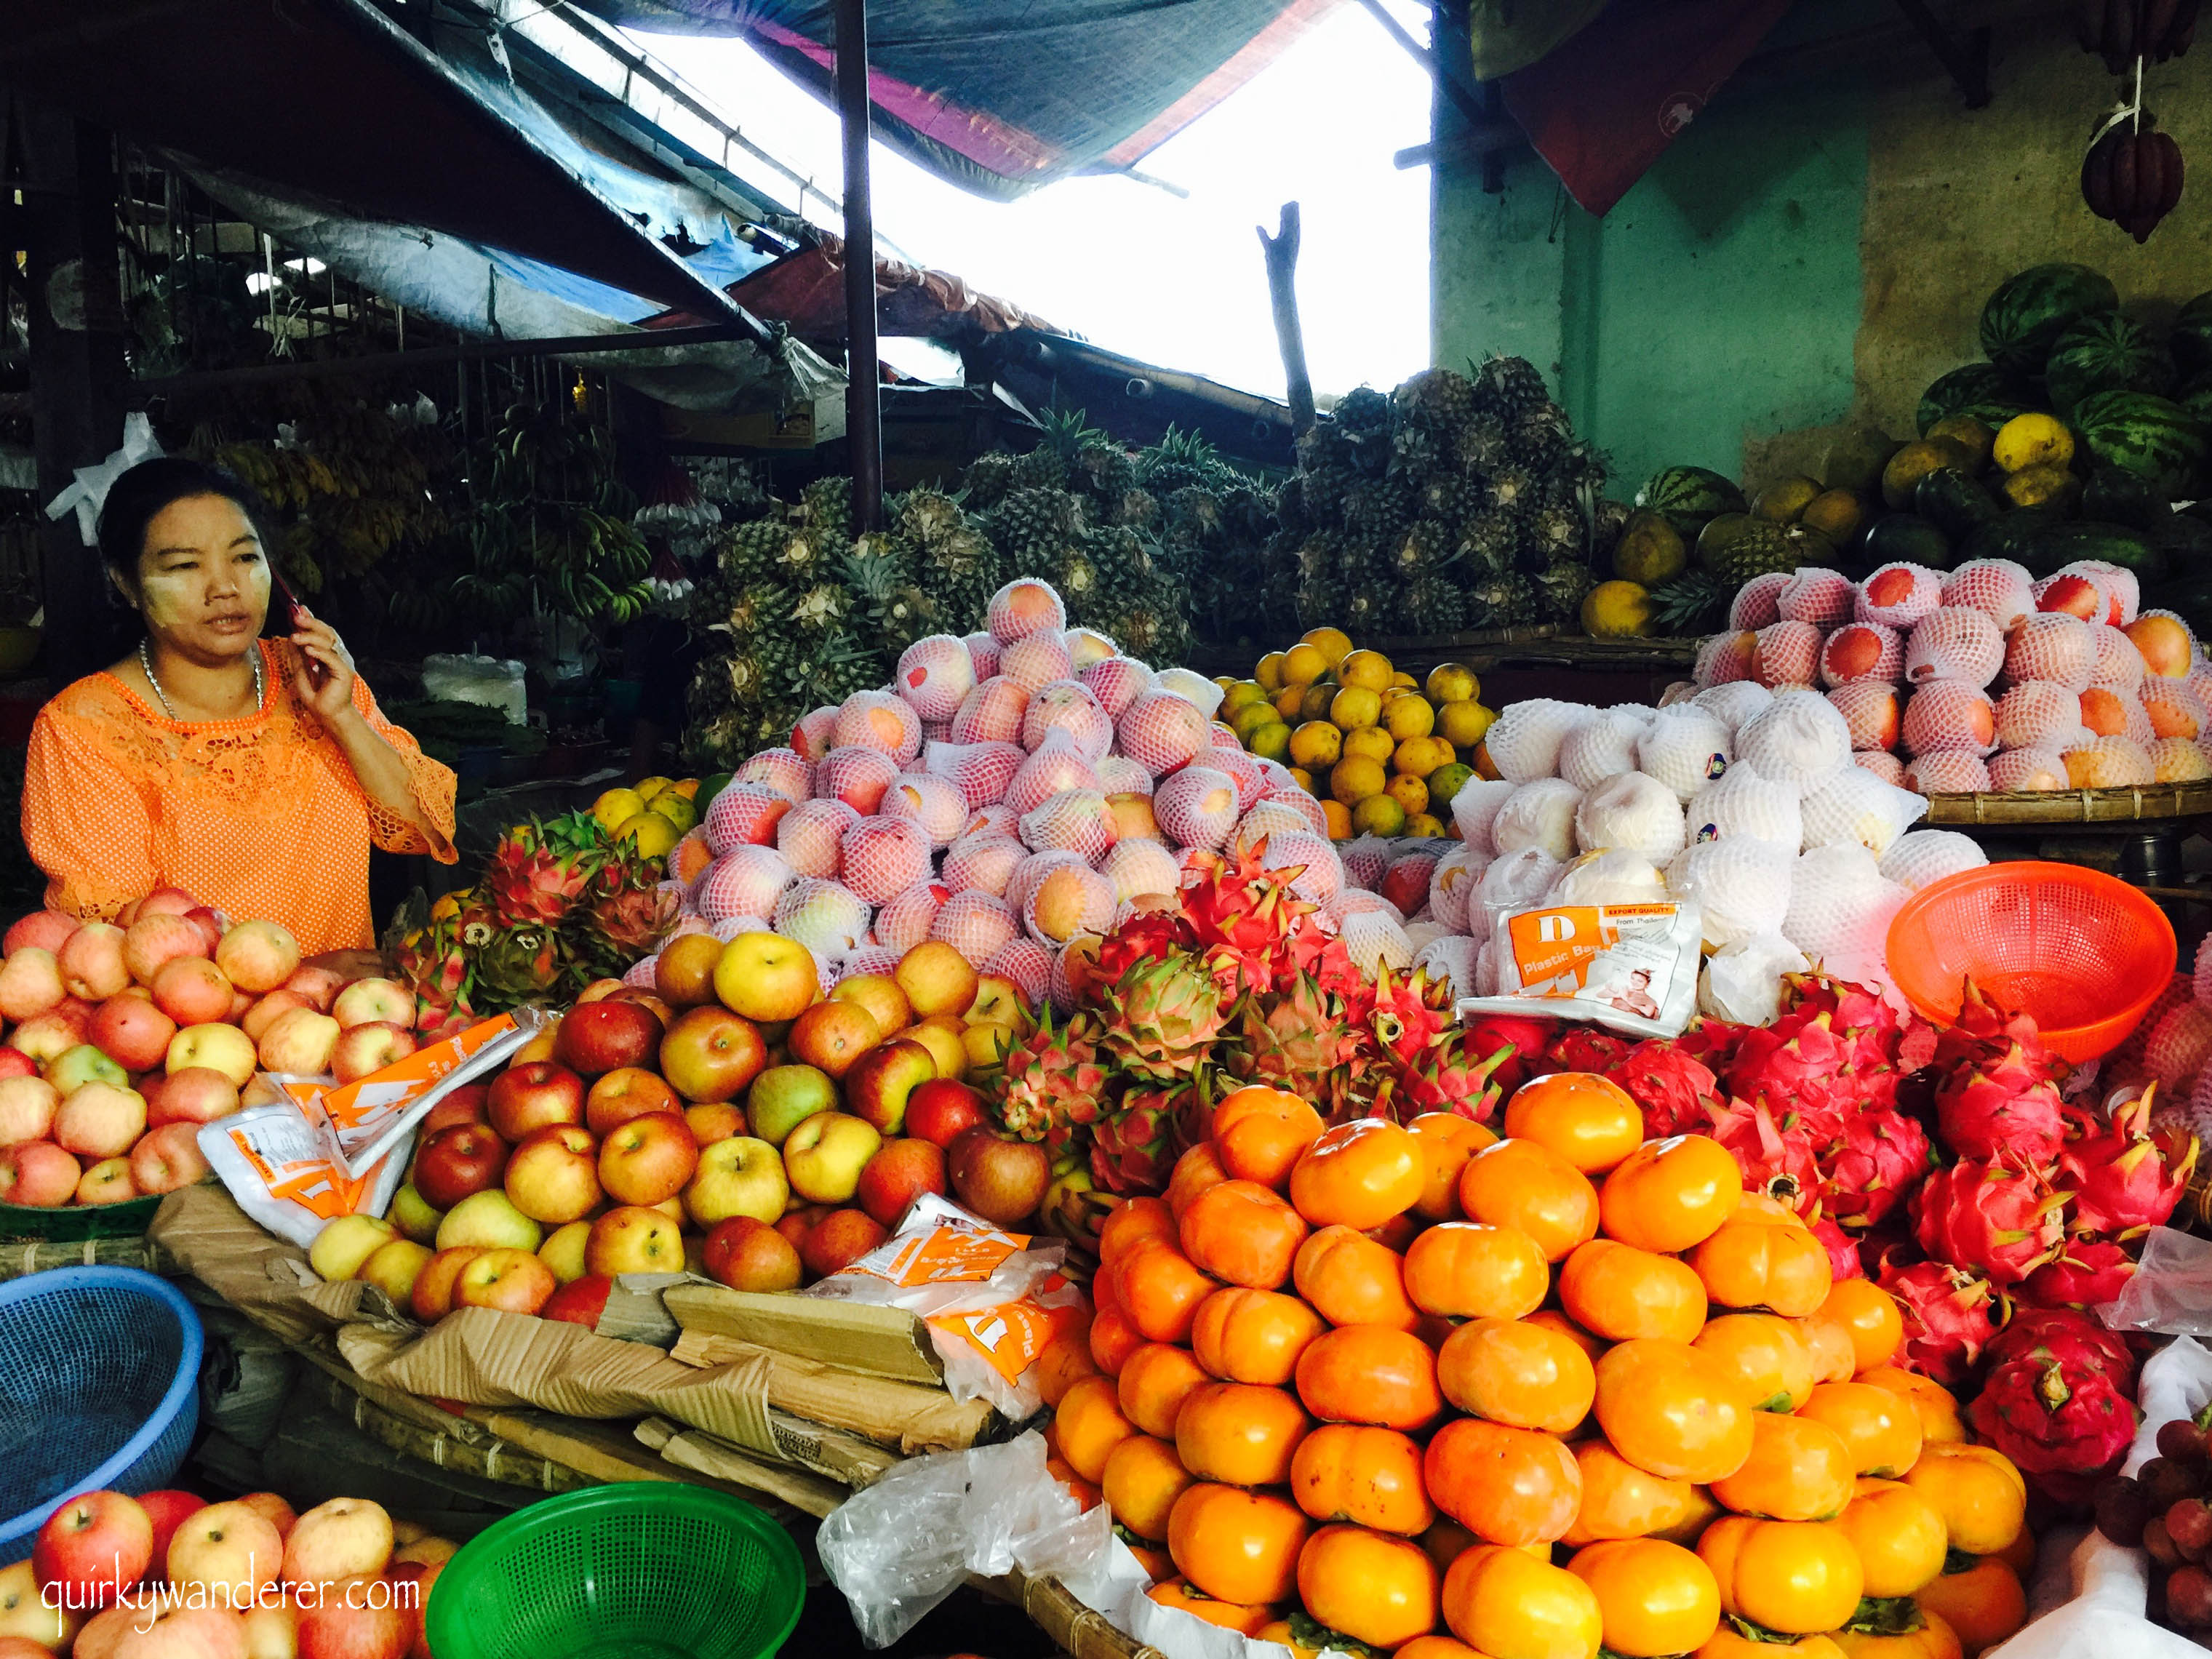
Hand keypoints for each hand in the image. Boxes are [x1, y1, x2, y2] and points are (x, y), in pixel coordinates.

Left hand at [288, 607, 359, 724]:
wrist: (330, 718)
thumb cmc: (318, 699)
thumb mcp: (301, 673)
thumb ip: (298, 657)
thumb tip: (291, 638)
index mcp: (331, 655)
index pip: (323, 632)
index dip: (312, 619)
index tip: (298, 609)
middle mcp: (340, 656)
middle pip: (328, 633)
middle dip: (312, 623)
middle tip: (297, 616)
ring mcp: (344, 663)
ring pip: (330, 642)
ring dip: (311, 637)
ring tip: (295, 636)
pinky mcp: (345, 673)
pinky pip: (332, 657)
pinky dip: (319, 652)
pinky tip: (307, 649)